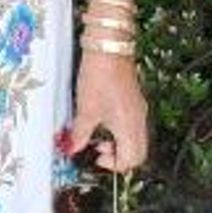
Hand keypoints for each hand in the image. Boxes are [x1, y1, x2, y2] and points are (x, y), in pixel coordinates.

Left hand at [70, 52, 148, 172]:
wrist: (109, 47)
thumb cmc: (98, 76)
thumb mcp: (85, 109)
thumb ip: (79, 134)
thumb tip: (72, 149)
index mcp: (129, 126)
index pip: (130, 160)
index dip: (112, 165)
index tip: (95, 156)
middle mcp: (139, 121)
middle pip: (138, 154)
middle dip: (118, 157)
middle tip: (98, 149)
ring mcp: (139, 110)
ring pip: (137, 140)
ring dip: (119, 145)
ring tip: (98, 135)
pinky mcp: (136, 101)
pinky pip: (134, 127)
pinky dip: (121, 132)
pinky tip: (104, 122)